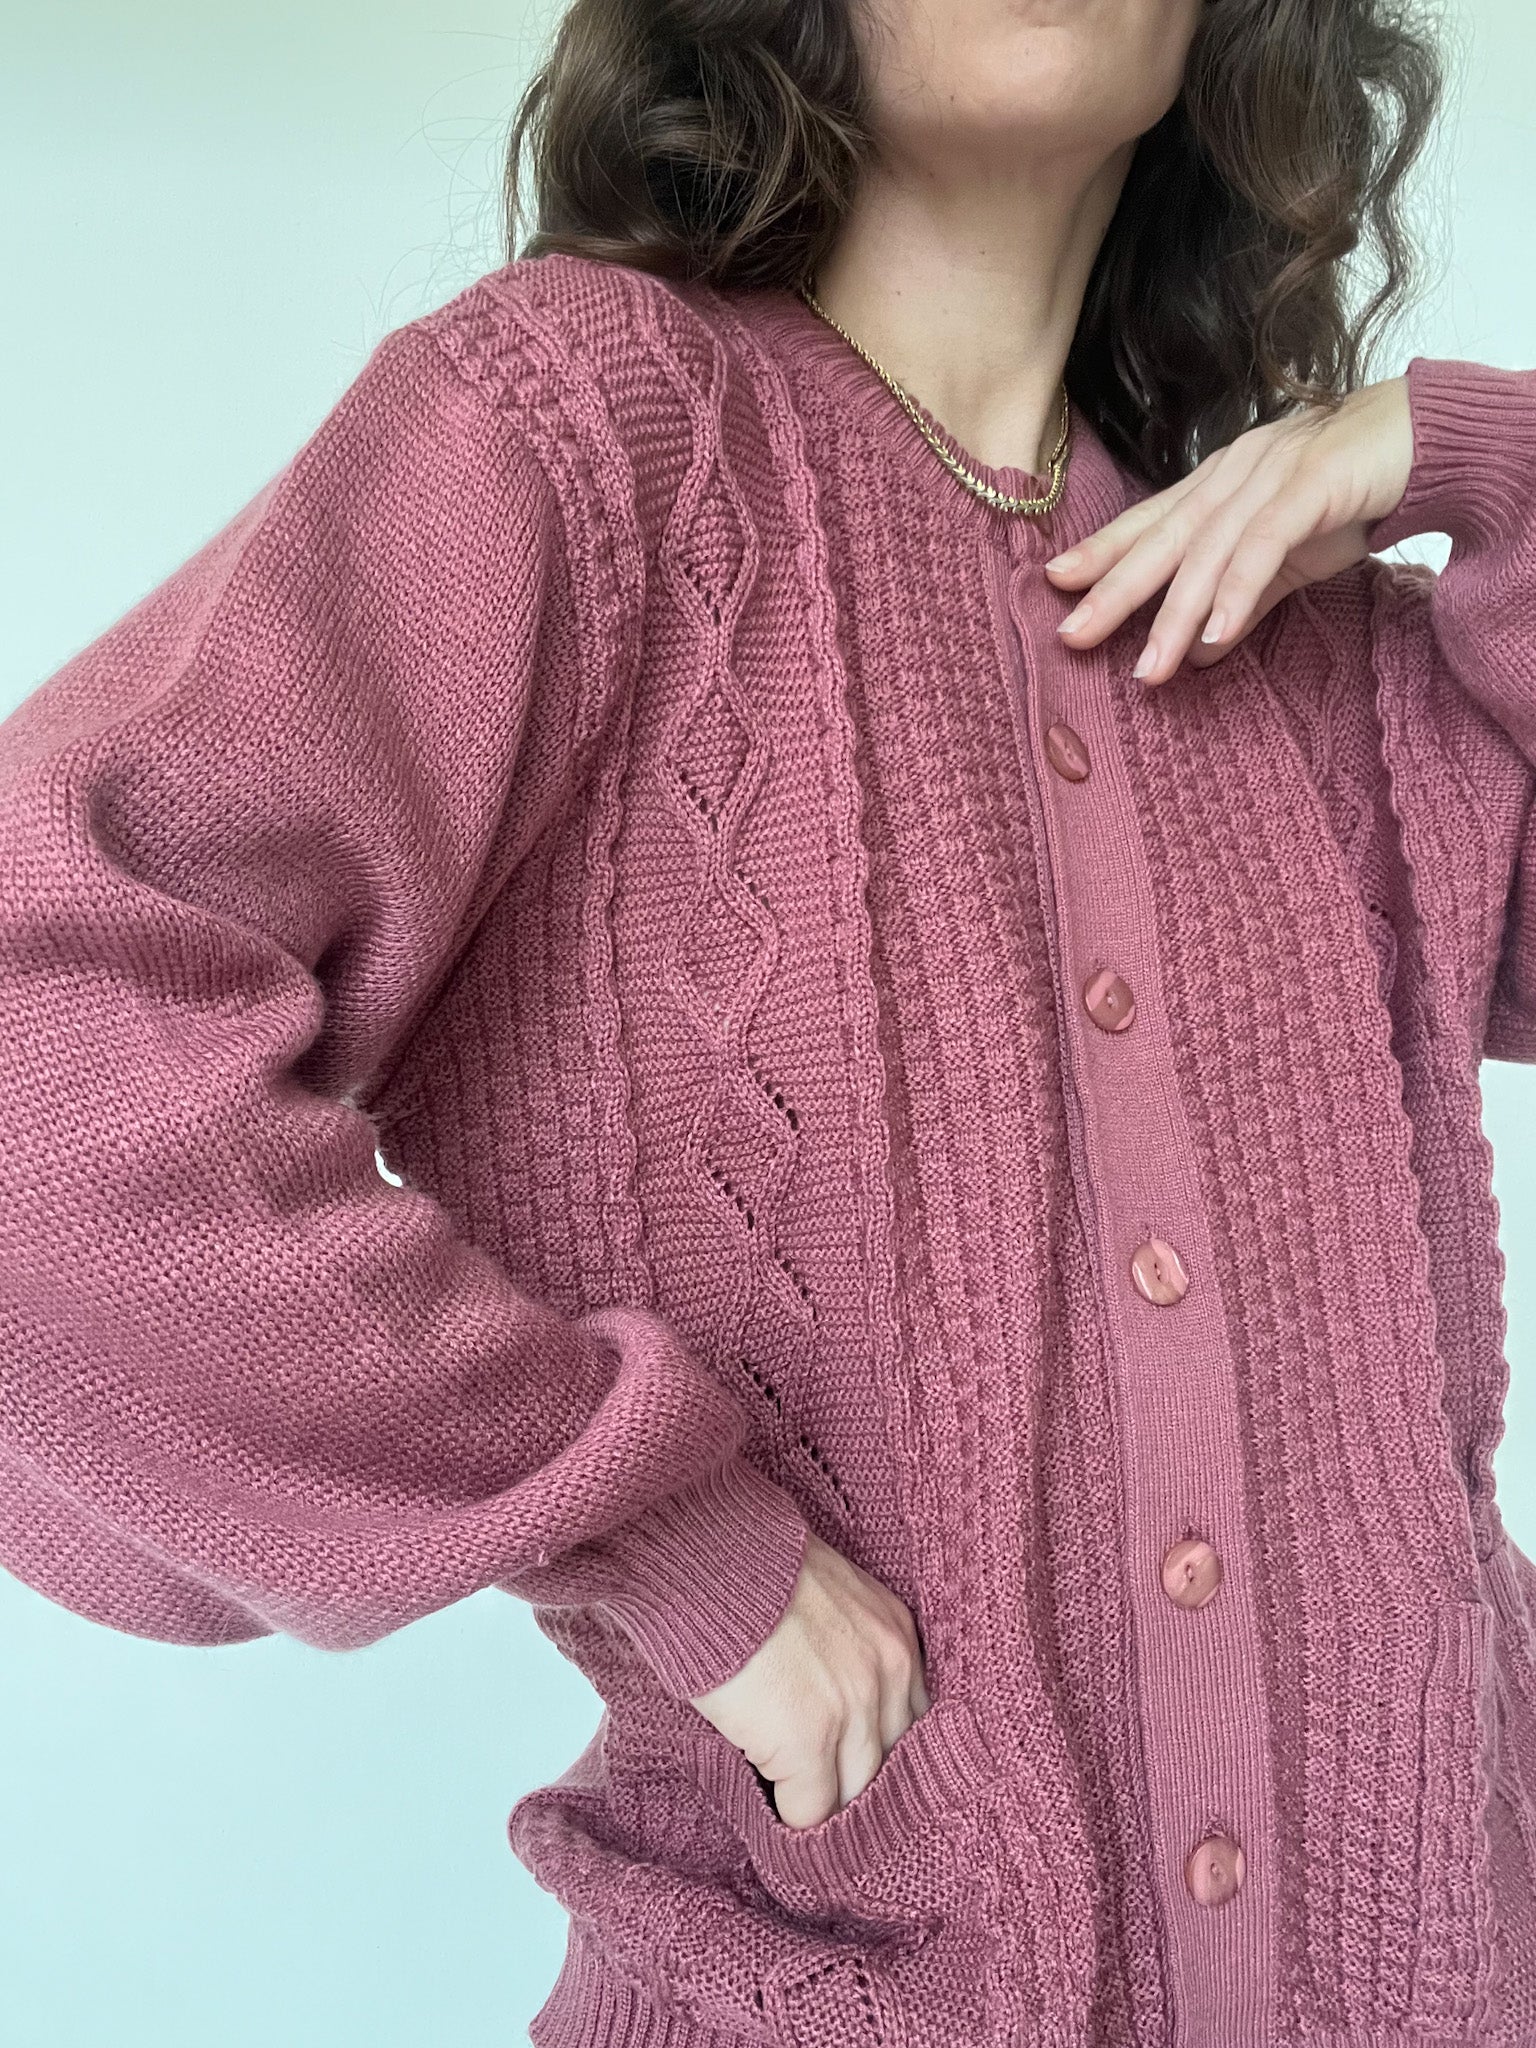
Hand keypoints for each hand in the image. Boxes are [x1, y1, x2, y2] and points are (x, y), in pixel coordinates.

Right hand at [687, 1529, 929, 1829]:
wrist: (703, 1559)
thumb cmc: (747, 1570)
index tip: (848, 1765)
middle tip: (819, 1794)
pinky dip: (786, 1816)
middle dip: (854, 1782)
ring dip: (822, 1803)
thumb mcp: (822, 1595)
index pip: (912, 1723)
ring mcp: (854, 1709)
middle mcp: (890, 1672)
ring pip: (854, 1797)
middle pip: (892, 1767)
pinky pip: (808, 1812)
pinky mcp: (807, 1742)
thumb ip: (844, 1646)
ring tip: (791, 1804)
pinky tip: (767, 1803)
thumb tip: (826, 1697)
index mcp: (896, 1634)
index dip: (875, 1749)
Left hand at [1043, 375, 1414, 685]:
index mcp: (1219, 484)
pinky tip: (1215, 635)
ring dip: (1175, 614)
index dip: (1102, 551)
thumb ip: (1242, 602)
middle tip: (1074, 635)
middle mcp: (1232, 474)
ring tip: (1149, 667)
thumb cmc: (1351, 492)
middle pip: (1162, 538)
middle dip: (1114, 590)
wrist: (1426, 438)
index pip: (1150, 521)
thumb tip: (1201, 654)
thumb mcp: (1286, 558)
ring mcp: (1269, 475)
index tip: (1056, 584)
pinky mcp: (1311, 485)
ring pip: (1207, 550)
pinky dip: (1237, 590)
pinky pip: (1263, 544)